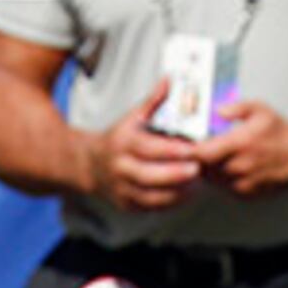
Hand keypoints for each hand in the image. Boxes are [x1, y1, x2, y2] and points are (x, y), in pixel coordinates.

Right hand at [84, 90, 204, 212]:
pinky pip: (151, 208)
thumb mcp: (131, 119)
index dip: (170, 150)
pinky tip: (186, 194)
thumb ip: (152, 102)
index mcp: (122, 143)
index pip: (147, 148)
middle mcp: (119, 167)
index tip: (191, 149)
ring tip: (197, 184)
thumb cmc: (118, 140)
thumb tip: (169, 80)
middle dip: (175, 174)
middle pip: (148, 175)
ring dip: (176, 192)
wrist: (89, 166)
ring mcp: (121, 189)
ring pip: (151, 196)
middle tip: (197, 170)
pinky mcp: (126, 205)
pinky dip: (170, 203)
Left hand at [192, 98, 287, 196]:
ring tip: (210, 156)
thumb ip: (237, 108)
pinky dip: (219, 178)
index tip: (183, 145)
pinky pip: (223, 187)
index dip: (189, 150)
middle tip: (195, 149)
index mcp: (240, 144)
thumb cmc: (280, 132)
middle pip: (203, 167)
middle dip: (196, 159)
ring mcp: (242, 183)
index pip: (202, 153)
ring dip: (207, 169)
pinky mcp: (245, 194)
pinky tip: (225, 166)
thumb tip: (218, 110)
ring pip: (211, 179)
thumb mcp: (260, 110)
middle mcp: (239, 166)